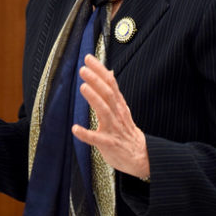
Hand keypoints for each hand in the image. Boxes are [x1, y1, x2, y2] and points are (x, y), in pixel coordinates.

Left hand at [71, 54, 150, 179]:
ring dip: (94, 99)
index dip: (100, 70)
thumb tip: (109, 73)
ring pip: (104, 111)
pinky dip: (86, 134)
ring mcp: (113, 128)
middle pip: (108, 94)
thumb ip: (113, 92)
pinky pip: (97, 139)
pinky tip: (75, 129)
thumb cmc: (126, 131)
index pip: (111, 83)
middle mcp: (117, 114)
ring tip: (83, 87)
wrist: (140, 156)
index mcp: (119, 105)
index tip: (88, 58)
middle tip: (83, 69)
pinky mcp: (109, 143)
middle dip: (96, 80)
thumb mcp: (122, 108)